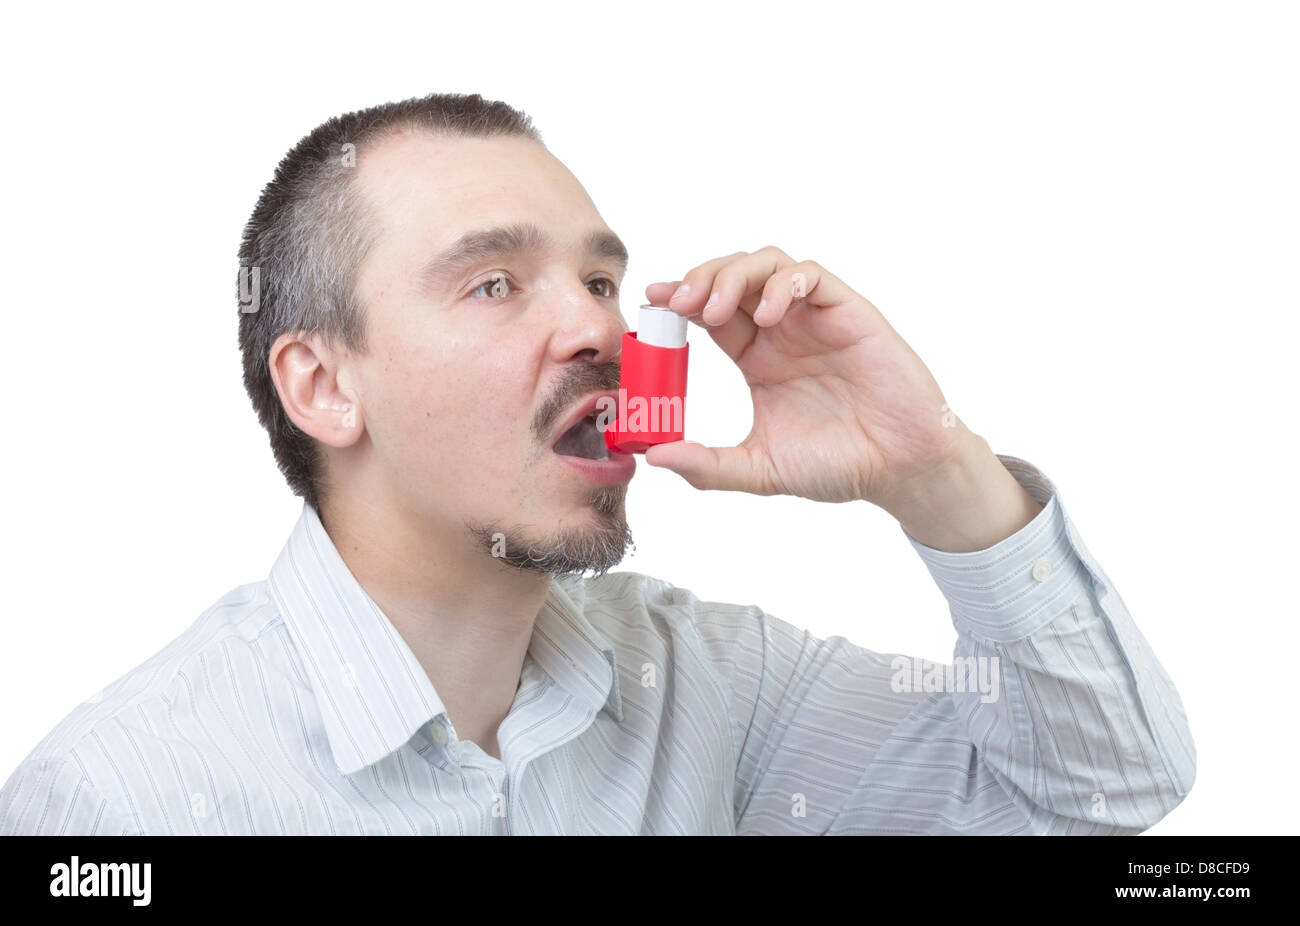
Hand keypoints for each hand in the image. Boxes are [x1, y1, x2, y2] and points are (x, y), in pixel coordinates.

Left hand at [642, 246, 1041, 549]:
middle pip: (731, 277)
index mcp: (758, 356)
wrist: (899, 470)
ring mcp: (815, 318)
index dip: (679, 300)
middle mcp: (783, 330)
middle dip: (698, 279)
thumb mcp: (759, 469)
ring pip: (767, 264)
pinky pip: (810, 276)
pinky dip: (783, 284)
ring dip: (733, 275)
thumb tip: (654, 457)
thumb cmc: (838, 465)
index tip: (652, 303)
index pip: (709, 312)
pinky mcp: (849, 312)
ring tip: (713, 308)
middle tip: (676, 303)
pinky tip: (768, 315)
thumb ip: (707, 465)